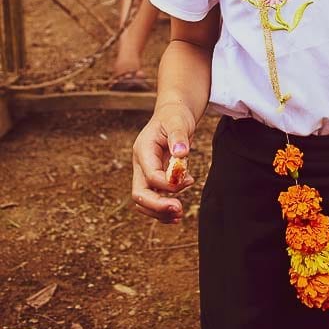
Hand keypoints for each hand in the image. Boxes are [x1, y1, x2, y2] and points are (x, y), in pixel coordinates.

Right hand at [131, 108, 195, 223]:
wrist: (173, 113)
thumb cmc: (175, 115)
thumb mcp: (178, 121)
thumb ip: (179, 136)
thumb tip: (182, 152)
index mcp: (143, 149)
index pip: (150, 175)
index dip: (168, 184)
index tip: (188, 180)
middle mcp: (140, 163)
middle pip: (139, 193)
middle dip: (157, 205)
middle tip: (179, 210)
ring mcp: (145, 172)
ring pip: (144, 200)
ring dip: (159, 211)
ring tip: (179, 215)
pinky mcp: (153, 178)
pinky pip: (153, 198)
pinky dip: (162, 209)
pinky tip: (176, 213)